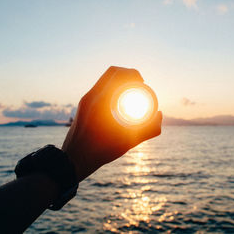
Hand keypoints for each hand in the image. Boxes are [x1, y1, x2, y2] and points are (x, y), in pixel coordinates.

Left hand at [62, 66, 161, 181]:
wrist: (72, 160)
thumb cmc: (99, 152)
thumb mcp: (127, 142)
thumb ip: (148, 130)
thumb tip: (160, 116)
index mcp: (99, 100)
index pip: (117, 74)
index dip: (133, 74)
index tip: (142, 84)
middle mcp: (90, 96)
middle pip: (111, 73)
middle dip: (127, 75)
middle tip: (139, 87)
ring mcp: (84, 101)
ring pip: (104, 80)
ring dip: (119, 81)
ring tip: (130, 94)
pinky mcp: (82, 106)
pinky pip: (99, 89)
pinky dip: (111, 90)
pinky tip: (118, 104)